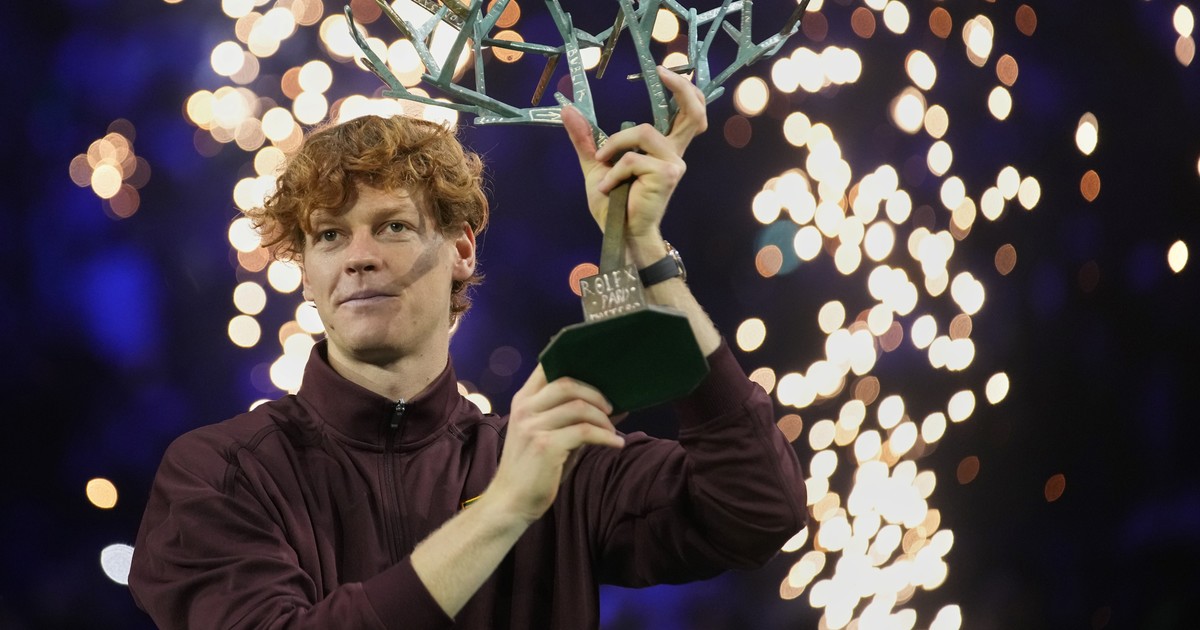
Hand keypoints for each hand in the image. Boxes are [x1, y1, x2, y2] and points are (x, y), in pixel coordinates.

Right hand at [486, 366, 624, 523]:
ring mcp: (533, 426)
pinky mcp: (546, 445)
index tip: (598, 372)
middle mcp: (525, 409)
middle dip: (595, 393)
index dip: (573, 363)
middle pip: (567, 383)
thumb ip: (574, 418)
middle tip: (611, 408)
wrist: (511, 502)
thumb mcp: (550, 437)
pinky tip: (615, 443)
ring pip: (579, 407)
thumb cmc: (535, 469)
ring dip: (603, 419)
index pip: (546, 368)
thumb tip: (614, 406)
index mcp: (523, 401)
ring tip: (612, 431)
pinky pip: (584, 431)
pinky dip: (605, 437)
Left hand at [561, 66, 708, 244]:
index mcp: (665, 147)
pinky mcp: (666, 175)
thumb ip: (586, 137)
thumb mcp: (596, 163)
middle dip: (681, 87)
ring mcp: (673, 163)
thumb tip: (567, 109)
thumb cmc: (614, 203)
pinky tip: (610, 188)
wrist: (619, 233)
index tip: (662, 71)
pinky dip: (613, 172)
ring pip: (641, 133)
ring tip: (604, 170)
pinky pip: (631, 159)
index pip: (688, 113)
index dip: (683, 90)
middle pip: (693, 112)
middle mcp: (675, 152)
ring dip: (614, 147)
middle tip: (660, 71)